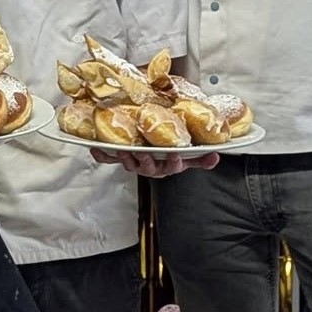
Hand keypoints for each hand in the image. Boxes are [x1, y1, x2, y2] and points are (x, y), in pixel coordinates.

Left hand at [90, 148, 220, 176]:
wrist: (154, 143)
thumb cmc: (170, 149)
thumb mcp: (187, 153)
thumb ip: (200, 157)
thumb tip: (216, 156)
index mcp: (166, 166)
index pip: (172, 167)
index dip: (173, 164)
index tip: (175, 158)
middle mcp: (149, 166)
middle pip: (147, 167)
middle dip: (145, 161)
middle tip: (143, 152)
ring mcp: (134, 161)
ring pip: (129, 163)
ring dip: (125, 157)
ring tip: (123, 149)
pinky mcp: (120, 156)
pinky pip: (108, 158)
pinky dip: (101, 154)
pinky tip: (95, 148)